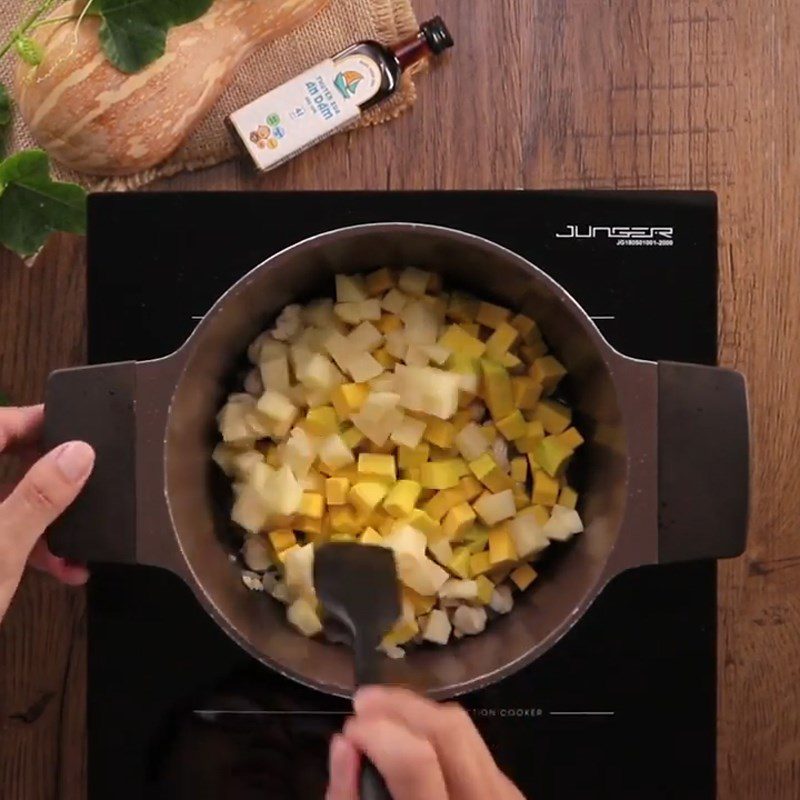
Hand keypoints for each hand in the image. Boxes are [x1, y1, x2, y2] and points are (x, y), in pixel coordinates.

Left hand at [0, 405, 94, 623]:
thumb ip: (39, 498)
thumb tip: (77, 454)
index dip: (35, 422)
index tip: (76, 428)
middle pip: (0, 461)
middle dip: (48, 478)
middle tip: (84, 485)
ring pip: (1, 501)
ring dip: (44, 521)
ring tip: (77, 547)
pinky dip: (27, 544)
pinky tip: (60, 567)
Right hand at [326, 686, 525, 799]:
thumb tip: (344, 744)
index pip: (416, 763)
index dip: (378, 733)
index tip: (349, 729)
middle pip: (449, 730)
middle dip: (400, 706)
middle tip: (361, 704)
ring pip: (464, 730)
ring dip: (418, 713)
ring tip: (381, 716)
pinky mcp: (512, 796)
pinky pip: (473, 747)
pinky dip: (437, 735)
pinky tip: (412, 741)